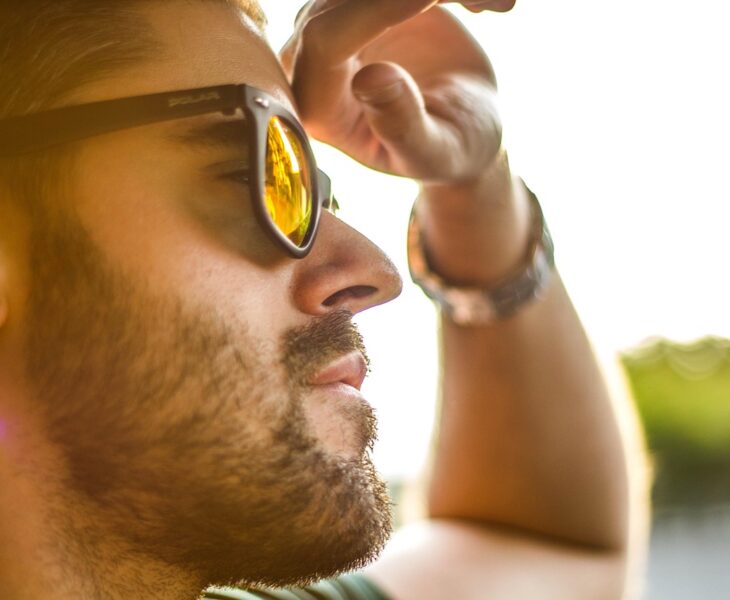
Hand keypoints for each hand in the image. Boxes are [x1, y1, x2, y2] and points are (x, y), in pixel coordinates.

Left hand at [280, 0, 510, 183]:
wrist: (461, 132)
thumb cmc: (445, 153)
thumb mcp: (432, 152)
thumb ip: (400, 125)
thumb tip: (367, 78)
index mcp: (320, 110)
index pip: (326, 41)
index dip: (376, 11)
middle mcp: (313, 65)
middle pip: (344, 1)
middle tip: (485, 4)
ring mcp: (336, 30)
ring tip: (497, 7)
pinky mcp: (363, 6)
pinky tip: (489, 7)